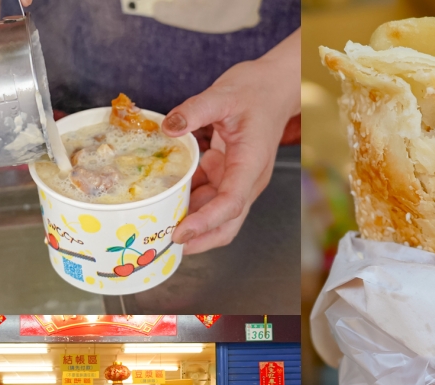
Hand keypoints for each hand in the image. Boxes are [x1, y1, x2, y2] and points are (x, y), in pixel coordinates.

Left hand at [161, 29, 299, 253]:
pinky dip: (189, 202)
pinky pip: (209, 197)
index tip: (181, 232)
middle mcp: (248, 179)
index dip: (206, 222)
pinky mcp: (229, 174)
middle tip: (166, 244)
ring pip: (218, 214)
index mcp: (251, 163)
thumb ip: (194, 111)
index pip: (231, 203)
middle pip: (229, 223)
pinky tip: (166, 199)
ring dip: (192, 222)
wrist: (275, 88)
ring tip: (159, 225)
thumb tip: (168, 128)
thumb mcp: (223, 94)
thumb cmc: (256, 91)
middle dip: (201, 239)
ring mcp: (239, 179)